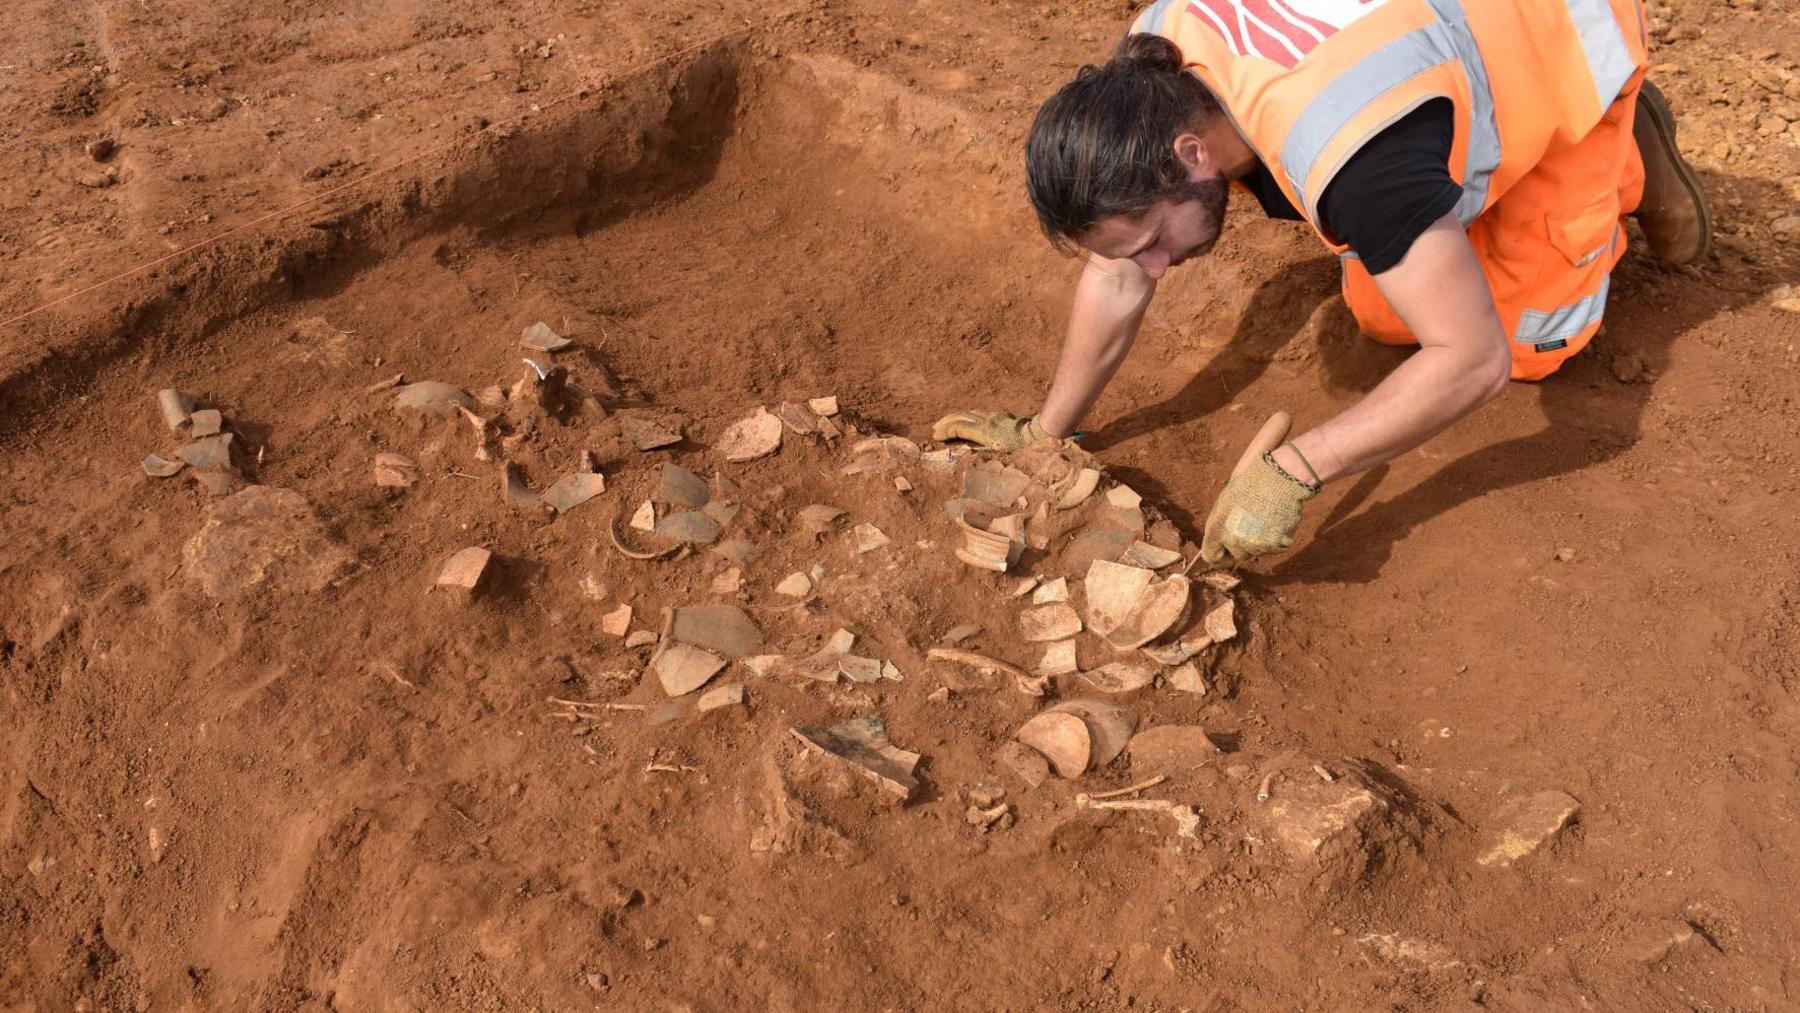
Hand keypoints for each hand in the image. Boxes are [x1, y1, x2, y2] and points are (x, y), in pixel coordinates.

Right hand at [931, 409, 1051, 451]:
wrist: (1040, 435)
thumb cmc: (1022, 450)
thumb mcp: (999, 456)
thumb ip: (979, 452)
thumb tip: (962, 451)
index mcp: (984, 431)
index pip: (958, 428)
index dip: (945, 432)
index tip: (935, 437)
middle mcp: (987, 420)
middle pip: (960, 417)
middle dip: (946, 422)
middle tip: (934, 428)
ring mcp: (994, 416)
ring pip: (969, 413)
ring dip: (955, 418)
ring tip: (945, 423)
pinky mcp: (1001, 416)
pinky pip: (979, 414)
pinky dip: (968, 417)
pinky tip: (966, 420)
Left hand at [1200, 453, 1316, 565]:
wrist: (1276, 476)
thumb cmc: (1250, 483)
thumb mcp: (1226, 502)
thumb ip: (1223, 525)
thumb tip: (1223, 541)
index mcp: (1216, 528)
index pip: (1211, 556)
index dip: (1220, 558)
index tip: (1227, 557)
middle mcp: (1233, 540)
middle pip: (1239, 556)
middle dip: (1245, 546)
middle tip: (1255, 526)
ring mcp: (1255, 545)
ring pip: (1259, 552)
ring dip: (1263, 541)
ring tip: (1268, 517)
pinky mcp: (1275, 545)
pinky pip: (1277, 547)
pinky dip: (1280, 538)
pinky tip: (1279, 519)